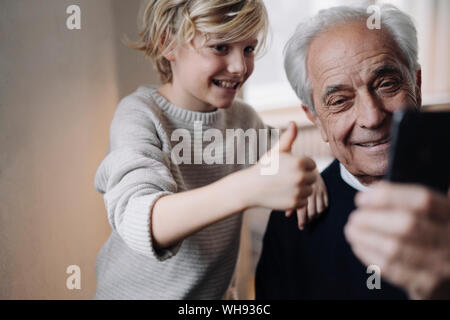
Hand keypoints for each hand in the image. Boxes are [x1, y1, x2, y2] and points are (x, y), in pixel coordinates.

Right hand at [242, 121, 316, 210]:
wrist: (250, 188)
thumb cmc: (264, 167)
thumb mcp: (276, 152)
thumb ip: (288, 138)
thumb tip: (293, 123)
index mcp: (299, 162)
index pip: (312, 165)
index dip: (301, 166)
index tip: (288, 168)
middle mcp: (300, 176)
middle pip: (312, 178)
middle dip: (302, 178)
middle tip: (285, 179)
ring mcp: (298, 191)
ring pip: (309, 191)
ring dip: (300, 189)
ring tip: (284, 186)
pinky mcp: (294, 203)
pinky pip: (303, 202)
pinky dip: (295, 200)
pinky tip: (283, 195)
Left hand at [286, 168, 327, 228]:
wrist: (304, 164)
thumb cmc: (293, 177)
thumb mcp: (289, 186)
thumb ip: (289, 200)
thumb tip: (287, 215)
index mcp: (300, 191)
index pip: (303, 210)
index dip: (302, 220)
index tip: (301, 226)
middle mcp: (310, 191)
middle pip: (312, 212)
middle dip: (309, 220)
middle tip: (305, 224)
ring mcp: (319, 190)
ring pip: (320, 209)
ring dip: (316, 216)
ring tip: (311, 219)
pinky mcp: (324, 188)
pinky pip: (326, 203)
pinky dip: (322, 209)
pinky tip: (318, 211)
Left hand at [344, 182, 449, 298]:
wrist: (448, 275)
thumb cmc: (433, 235)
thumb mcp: (432, 214)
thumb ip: (408, 200)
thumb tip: (373, 191)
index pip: (422, 200)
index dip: (387, 196)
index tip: (361, 198)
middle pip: (406, 225)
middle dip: (372, 219)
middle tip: (354, 217)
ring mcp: (440, 265)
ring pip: (395, 249)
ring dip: (365, 237)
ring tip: (351, 229)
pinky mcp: (426, 285)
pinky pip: (391, 269)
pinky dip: (369, 255)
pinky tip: (359, 245)